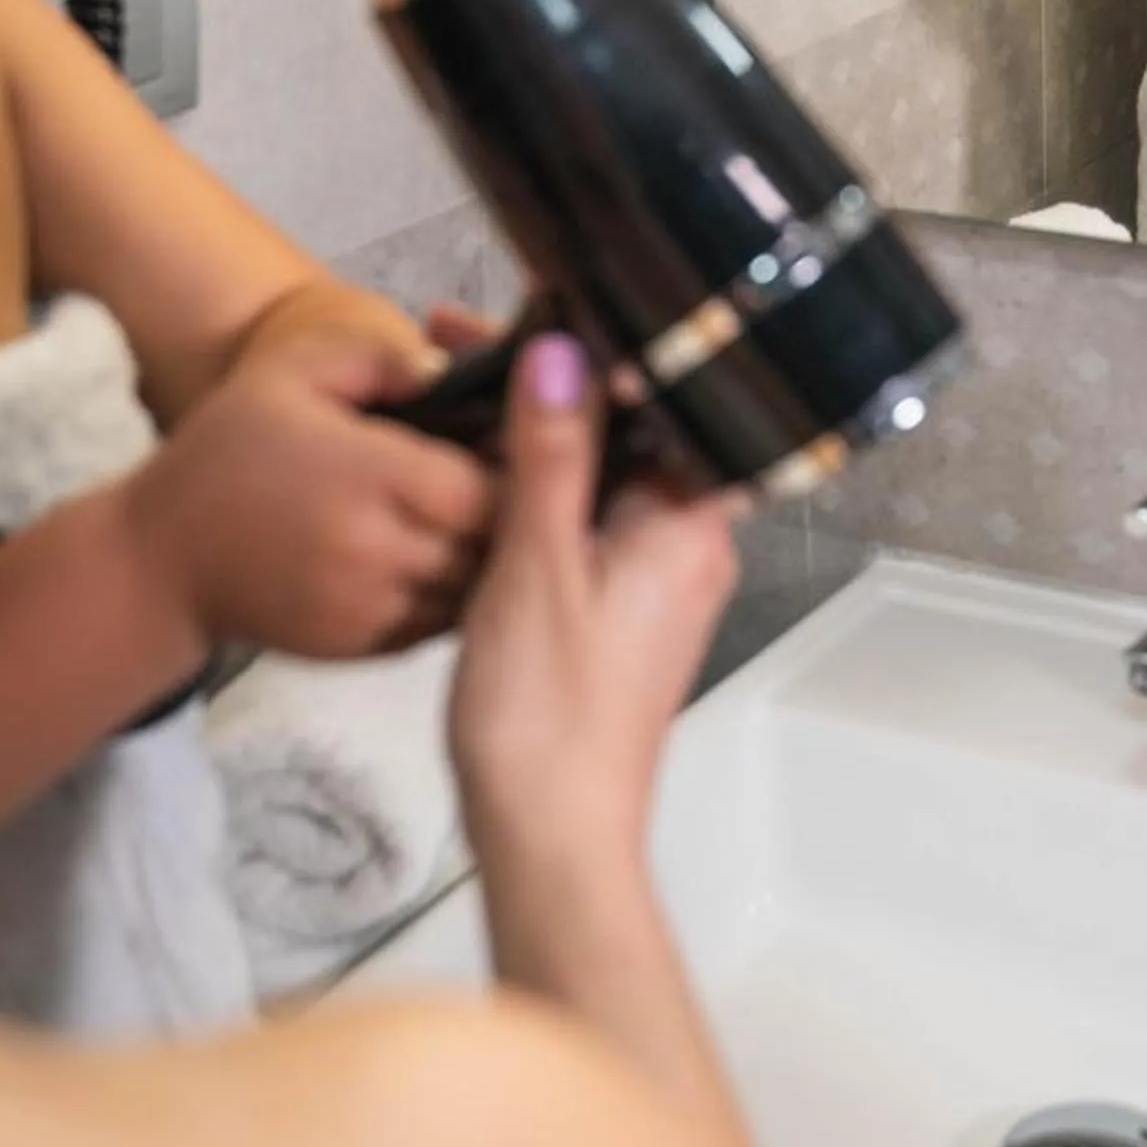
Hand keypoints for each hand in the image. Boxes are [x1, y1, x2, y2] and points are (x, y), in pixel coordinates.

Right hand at [124, 326, 495, 662]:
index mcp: (370, 476)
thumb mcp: (291, 372)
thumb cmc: (228, 451)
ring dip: (488, 558)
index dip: (518, 468)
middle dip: (513, 514)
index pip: (489, 487)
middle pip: (493, 543)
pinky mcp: (360, 649)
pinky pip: (438, 625)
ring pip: (474, 590)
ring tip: (483, 517)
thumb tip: (448, 371)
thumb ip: (378, 358)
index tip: (515, 442)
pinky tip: (442, 556)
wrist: (158, 561)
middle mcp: (378, 550)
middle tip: (515, 478)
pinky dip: (453, 595)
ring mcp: (371, 608)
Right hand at [449, 335, 739, 897]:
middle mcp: (690, 543)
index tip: (521, 304)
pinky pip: (587, 521)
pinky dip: (539, 487)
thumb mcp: (536, 566)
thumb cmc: (547, 715)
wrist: (551, 841)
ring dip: (539, 431)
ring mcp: (657, 579)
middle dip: (552, 380)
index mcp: (690, 522)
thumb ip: (551, 455)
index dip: (595, 342)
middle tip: (459, 336)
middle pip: (629, 430)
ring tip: (456, 378)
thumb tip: (562, 348)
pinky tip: (479, 468)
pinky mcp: (619, 612)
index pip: (661, 396)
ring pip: (603, 475)